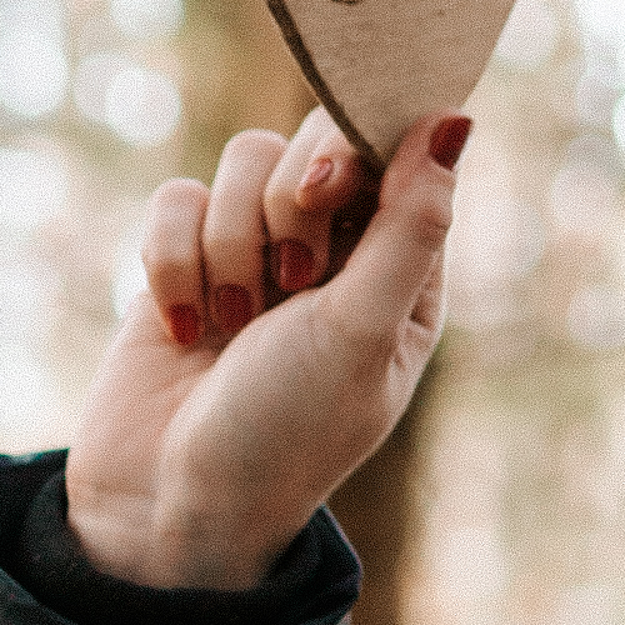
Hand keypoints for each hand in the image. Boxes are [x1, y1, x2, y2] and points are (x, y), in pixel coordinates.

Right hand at [62, 111, 471, 591]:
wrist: (169, 505)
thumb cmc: (285, 432)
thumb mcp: (362, 331)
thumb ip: (409, 225)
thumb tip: (455, 119)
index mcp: (402, 271)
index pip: (401, 153)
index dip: (359, 145)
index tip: (323, 187)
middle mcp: (335, 253)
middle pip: (319, 138)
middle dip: (290, 198)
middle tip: (288, 277)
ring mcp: (257, 252)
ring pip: (242, 160)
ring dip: (231, 245)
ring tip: (235, 327)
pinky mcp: (185, 260)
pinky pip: (176, 198)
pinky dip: (174, 261)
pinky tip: (184, 328)